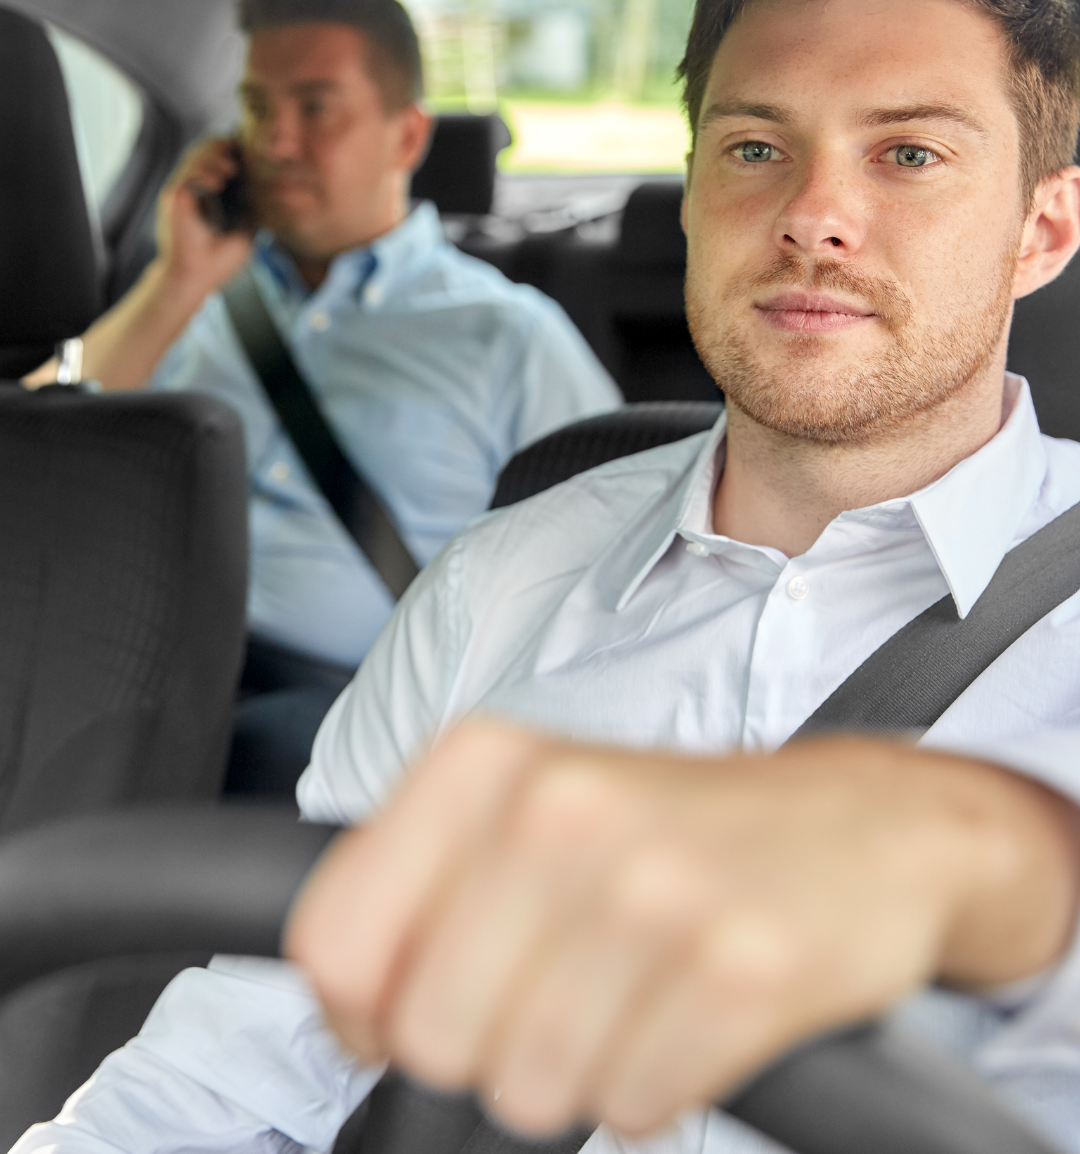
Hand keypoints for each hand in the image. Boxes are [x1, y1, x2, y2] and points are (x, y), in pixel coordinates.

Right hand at [155, 138, 254, 300]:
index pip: (219, 158)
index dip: (233, 151)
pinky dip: (203, 174)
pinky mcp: (174, 198)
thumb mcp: (247, 230)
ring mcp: (184, 191)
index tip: (252, 154)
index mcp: (211, 192)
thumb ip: (254, 209)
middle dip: (223, 147)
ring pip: (195, 156)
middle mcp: (195, 188)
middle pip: (205, 150)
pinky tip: (217, 183)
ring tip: (230, 170)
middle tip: (239, 158)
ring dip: (214, 157)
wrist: (197, 278)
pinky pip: (187, 174)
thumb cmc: (220, 260)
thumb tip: (272, 190)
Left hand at [286, 720, 1079, 1137]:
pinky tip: (683, 1012)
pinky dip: (649, 1086)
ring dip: (571, 1072)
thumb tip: (344, 1003)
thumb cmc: (675, 824)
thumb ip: (420, 882)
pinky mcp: (743, 970)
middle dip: (479, 1047)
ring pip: (525, 1086)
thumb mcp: (532, 802)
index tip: (411, 999)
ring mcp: (657, 889)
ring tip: (624, 996)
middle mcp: (563, 812)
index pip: (334, 937)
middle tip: (548, 994)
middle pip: (427, 1032)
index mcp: (489, 763)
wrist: (863, 825)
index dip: (358, 1004)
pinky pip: (630, 1107)